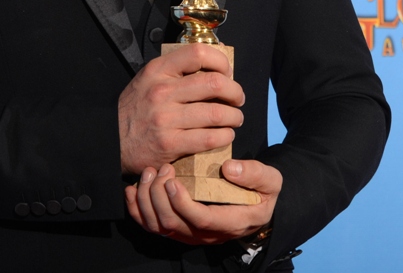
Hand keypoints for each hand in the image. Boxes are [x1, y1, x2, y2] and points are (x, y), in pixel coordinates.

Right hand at [118, 44, 244, 175]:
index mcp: (159, 70)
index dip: (221, 61)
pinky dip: (225, 136)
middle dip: (235, 92)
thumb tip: (215, 66)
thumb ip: (176, 71)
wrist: (111, 138)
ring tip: (234, 119)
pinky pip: (209, 138)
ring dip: (234, 117)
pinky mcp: (170, 143)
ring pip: (217, 113)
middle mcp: (162, 91)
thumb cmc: (136, 107)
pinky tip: (225, 135)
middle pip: (214, 83)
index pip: (198, 53)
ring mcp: (166, 118)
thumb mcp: (149, 78)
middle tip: (237, 98)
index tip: (227, 72)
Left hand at [125, 159, 281, 244]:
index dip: (183, 203)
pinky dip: (137, 209)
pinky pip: (152, 225)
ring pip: (160, 226)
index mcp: (232, 222)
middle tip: (161, 170)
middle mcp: (208, 233)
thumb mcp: (270, 179)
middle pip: (174, 225)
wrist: (258, 204)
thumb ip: (254, 174)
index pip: (201, 220)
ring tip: (149, 173)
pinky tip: (133, 190)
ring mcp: (192, 233)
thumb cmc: (262, 190)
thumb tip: (228, 169)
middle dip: (160, 196)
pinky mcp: (180, 227)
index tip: (173, 181)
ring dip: (147, 200)